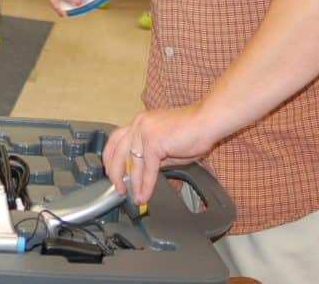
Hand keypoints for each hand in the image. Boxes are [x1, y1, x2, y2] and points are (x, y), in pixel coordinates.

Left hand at [102, 105, 217, 205]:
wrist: (207, 121)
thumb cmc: (192, 131)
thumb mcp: (165, 145)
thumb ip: (151, 157)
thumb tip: (141, 174)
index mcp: (139, 122)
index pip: (115, 140)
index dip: (110, 159)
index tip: (111, 173)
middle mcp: (138, 124)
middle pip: (116, 151)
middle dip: (115, 174)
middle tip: (118, 189)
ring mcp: (144, 132)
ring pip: (131, 163)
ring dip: (132, 184)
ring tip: (135, 198)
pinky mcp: (154, 142)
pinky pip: (147, 169)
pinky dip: (146, 184)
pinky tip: (145, 194)